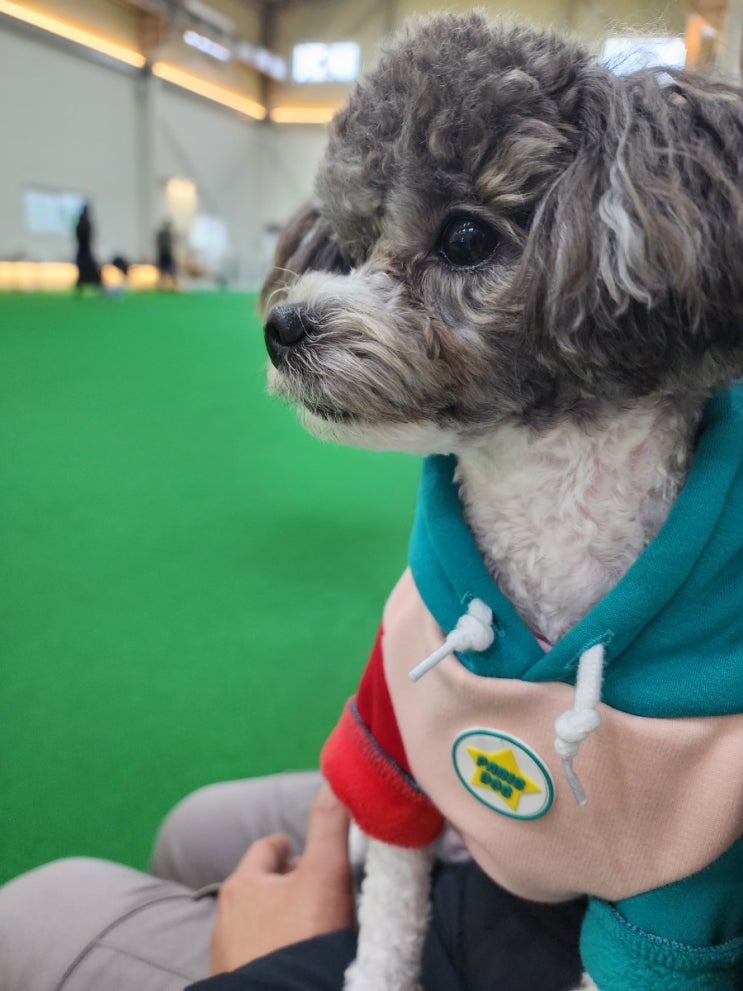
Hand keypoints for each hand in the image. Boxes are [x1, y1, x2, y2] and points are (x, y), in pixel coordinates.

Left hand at [209, 782, 354, 973]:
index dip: (291, 847)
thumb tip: (336, 777)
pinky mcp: (231, 983)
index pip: (266, 849)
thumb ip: (329, 824)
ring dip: (277, 922)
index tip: (310, 854)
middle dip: (286, 886)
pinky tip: (292, 958)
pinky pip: (253, 956)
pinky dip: (271, 951)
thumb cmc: (302, 939)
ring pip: (254, 925)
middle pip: (259, 887)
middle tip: (320, 893)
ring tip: (309, 930)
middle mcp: (224, 918)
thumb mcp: (324, 875)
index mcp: (241, 885)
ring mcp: (225, 956)